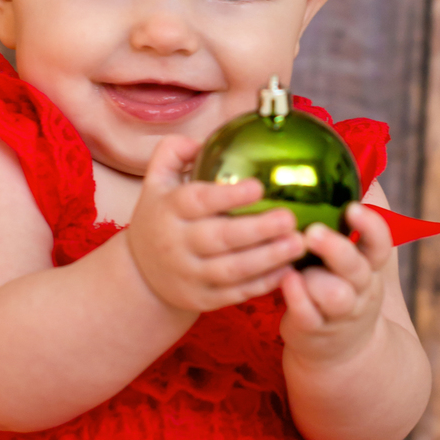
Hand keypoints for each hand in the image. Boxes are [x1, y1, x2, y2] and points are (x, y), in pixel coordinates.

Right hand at [127, 135, 305, 311]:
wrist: (141, 274)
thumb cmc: (160, 218)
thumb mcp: (155, 182)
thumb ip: (173, 152)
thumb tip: (203, 139)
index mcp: (168, 209)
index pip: (197, 201)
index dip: (227, 196)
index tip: (258, 187)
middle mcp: (177, 244)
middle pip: (219, 238)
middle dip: (257, 229)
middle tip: (290, 218)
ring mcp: (190, 275)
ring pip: (233, 270)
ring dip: (268, 258)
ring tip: (298, 243)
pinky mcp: (204, 299)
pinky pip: (237, 292)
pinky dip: (264, 283)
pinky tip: (288, 269)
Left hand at [280, 203, 393, 365]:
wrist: (341, 349)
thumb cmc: (338, 282)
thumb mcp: (352, 252)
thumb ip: (348, 213)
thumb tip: (346, 154)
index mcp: (368, 263)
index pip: (380, 242)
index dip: (371, 225)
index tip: (354, 207)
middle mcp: (359, 288)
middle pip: (357, 269)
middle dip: (338, 250)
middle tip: (314, 233)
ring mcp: (337, 312)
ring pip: (336, 297)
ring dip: (317, 279)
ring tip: (295, 263)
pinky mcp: (314, 329)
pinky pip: (308, 316)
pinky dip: (297, 299)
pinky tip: (283, 280)